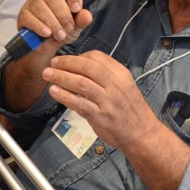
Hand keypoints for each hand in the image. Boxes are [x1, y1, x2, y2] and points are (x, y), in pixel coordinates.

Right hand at [17, 0, 92, 54]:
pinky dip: (39, 27)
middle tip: (68, 28)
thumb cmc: (62, 30)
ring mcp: (32, 2)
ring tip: (60, 35)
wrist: (45, 46)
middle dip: (63, 14)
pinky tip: (47, 34)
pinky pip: (30, 17)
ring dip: (53, 23)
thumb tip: (86, 15)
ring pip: (41, 6)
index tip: (76, 9)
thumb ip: (82, 20)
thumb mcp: (76, 27)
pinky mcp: (23, 14)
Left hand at [42, 50, 159, 151]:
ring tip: (47, 75)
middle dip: (66, 63)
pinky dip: (64, 96)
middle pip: (87, 66)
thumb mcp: (124, 85)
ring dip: (61, 77)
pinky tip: (54, 92)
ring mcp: (108, 100)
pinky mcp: (100, 116)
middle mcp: (115, 84)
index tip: (66, 60)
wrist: (142, 133)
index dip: (78, 56)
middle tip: (52, 64)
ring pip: (81, 83)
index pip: (96, 57)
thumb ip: (105, 75)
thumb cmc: (130, 109)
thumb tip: (80, 67)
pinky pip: (79, 103)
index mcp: (120, 73)